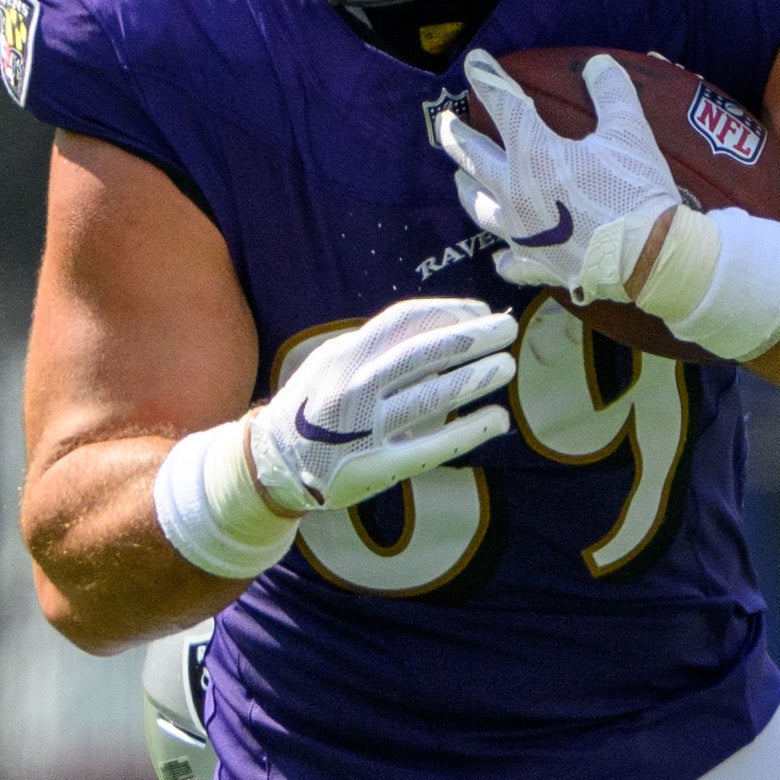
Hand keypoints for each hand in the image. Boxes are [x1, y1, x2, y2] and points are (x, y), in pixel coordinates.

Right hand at [246, 295, 517, 517]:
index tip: (480, 313)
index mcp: (343, 356)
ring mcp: (363, 430)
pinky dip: (467, 432)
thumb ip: (377, 349)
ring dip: (474, 380)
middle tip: (507, 330)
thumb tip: (443, 329)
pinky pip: (430, 448)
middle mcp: (352, 388)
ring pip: (429, 399)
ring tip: (506, 368)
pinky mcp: (375, 467)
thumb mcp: (333, 363)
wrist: (271, 464)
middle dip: (470, 338)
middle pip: (422, 355)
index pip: (403, 322)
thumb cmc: (315, 407)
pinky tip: (497, 420)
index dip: (447, 312)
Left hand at [433, 50, 689, 310]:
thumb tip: (597, 64)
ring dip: (468, 189)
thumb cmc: (637, 191)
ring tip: (461, 179)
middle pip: (474, 158)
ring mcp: (521, 232)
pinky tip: (500, 258)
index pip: (504, 106)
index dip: (487, 79)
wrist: (648, 259)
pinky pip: (510, 262)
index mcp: (536, 156)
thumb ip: (611, 93)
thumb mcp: (630, 132)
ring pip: (480, 207)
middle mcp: (516, 193)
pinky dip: (504, 258)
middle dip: (457, 136)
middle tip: (445, 123)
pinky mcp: (536, 263)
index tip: (473, 62)